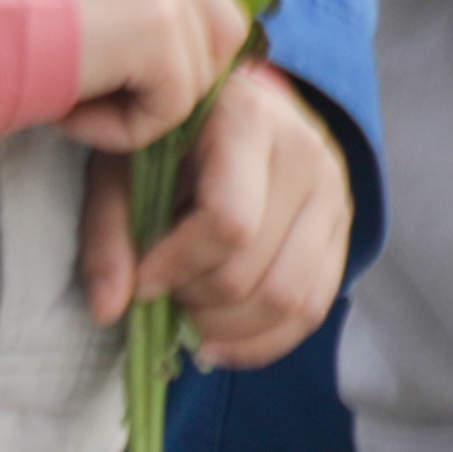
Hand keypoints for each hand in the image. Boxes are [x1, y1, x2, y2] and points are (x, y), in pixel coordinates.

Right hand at [25, 0, 261, 151]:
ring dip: (152, 100)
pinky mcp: (159, 27)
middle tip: (115, 90)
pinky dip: (130, 128)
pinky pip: (176, 103)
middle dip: (185, 66)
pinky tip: (74, 118)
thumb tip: (170, 33)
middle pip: (225, 14)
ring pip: (207, 65)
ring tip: (83, 103)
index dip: (183, 30)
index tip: (128, 62)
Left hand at [79, 62, 347, 367]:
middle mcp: (306, 153)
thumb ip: (111, 236)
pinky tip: (221, 342)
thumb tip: (110, 310)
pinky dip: (263, 341)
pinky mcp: (342, 230)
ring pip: (290, 299)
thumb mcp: (122, 169)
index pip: (229, 223)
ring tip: (191, 316)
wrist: (233, 109)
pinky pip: (313, 308)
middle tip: (165, 296)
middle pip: (254, 270)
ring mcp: (334, 193)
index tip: (142, 281)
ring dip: (229, 328)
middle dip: (197, 303)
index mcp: (250, 120)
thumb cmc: (170, 139)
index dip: (177, 267)